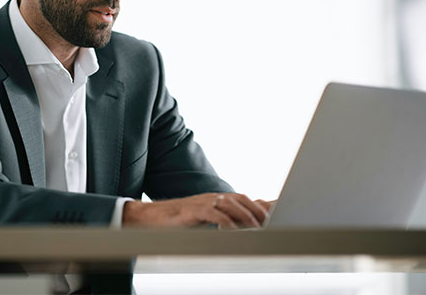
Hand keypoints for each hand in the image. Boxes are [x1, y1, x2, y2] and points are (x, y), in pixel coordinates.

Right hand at [123, 193, 271, 228]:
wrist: (152, 218)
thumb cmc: (178, 220)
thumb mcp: (203, 219)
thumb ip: (220, 220)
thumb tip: (239, 228)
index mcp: (215, 199)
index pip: (242, 198)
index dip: (258, 205)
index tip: (273, 214)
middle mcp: (210, 198)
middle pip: (238, 198)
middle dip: (255, 209)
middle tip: (269, 221)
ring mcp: (201, 203)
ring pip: (227, 204)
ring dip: (243, 215)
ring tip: (255, 226)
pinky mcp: (191, 211)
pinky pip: (211, 213)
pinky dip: (223, 221)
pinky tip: (230, 229)